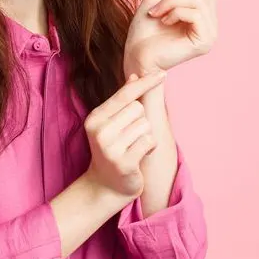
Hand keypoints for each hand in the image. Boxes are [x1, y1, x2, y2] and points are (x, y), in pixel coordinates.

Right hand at [83, 70, 165, 199]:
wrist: (105, 185)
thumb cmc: (113, 150)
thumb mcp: (112, 124)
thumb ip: (122, 101)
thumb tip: (134, 75)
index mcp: (95, 117)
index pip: (124, 94)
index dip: (145, 82)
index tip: (162, 73)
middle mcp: (100, 130)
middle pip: (138, 108)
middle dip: (141, 121)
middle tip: (129, 137)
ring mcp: (110, 147)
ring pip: (145, 125)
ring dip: (145, 136)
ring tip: (132, 148)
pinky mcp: (123, 162)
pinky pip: (149, 141)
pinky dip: (149, 148)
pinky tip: (138, 157)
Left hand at [123, 0, 217, 76]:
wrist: (135, 58)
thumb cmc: (143, 33)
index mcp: (200, 12)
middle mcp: (209, 21)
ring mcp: (210, 32)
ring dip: (170, 1)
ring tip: (155, 13)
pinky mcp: (205, 40)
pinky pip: (192, 11)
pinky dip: (173, 11)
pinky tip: (163, 22)